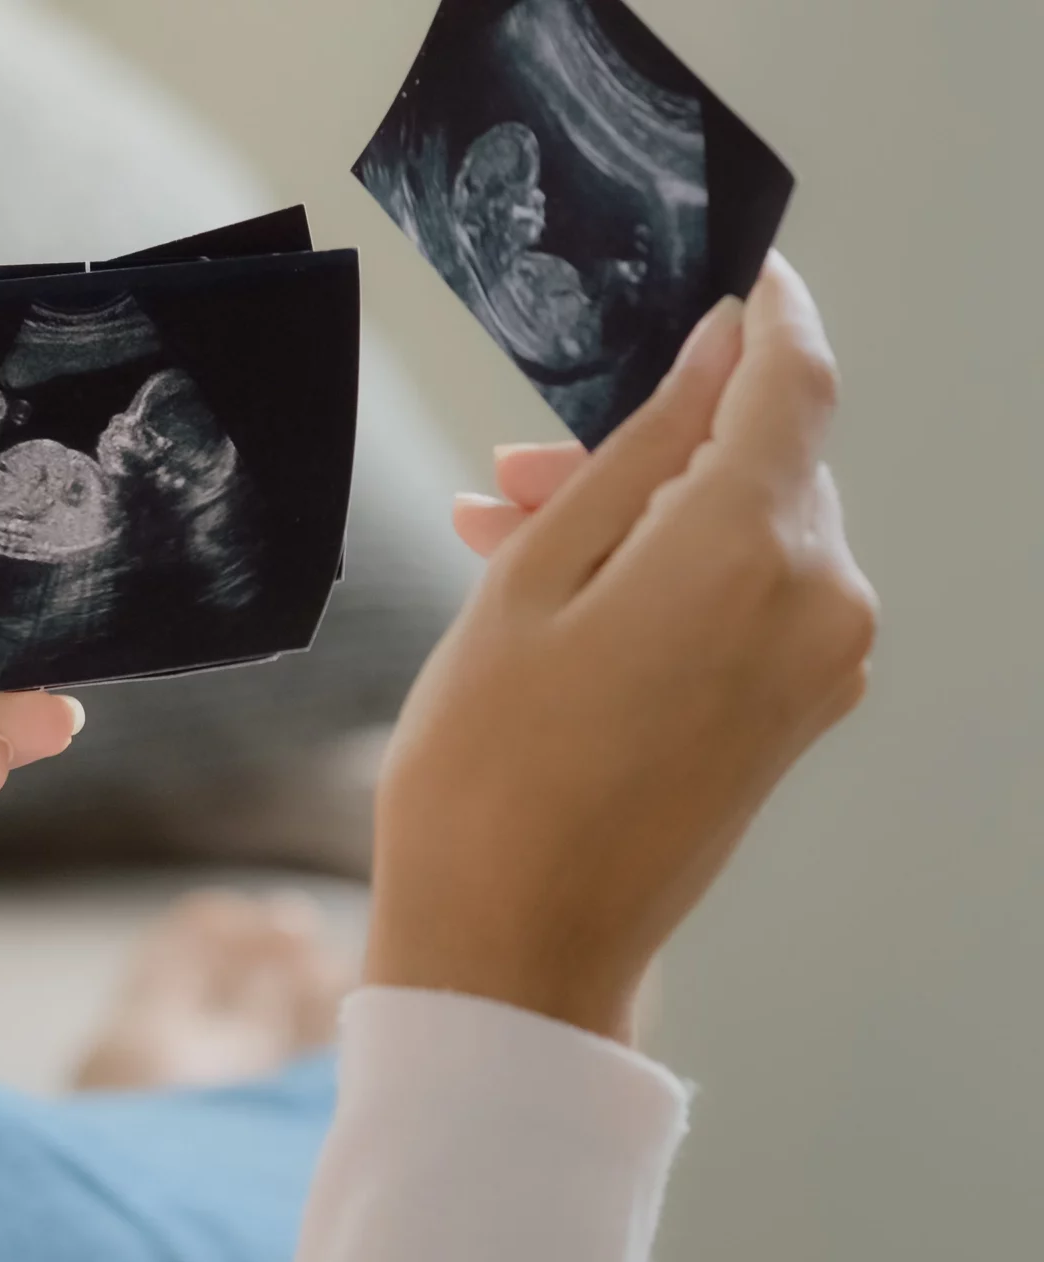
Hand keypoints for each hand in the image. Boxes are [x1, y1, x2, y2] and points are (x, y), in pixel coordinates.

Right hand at [368, 255, 876, 1041]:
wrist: (516, 943)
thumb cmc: (489, 769)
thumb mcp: (529, 583)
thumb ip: (634, 454)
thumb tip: (715, 355)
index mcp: (751, 551)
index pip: (794, 379)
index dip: (768, 313)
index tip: (736, 270)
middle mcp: (818, 601)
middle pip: (759, 461)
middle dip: (648, 445)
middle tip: (510, 475)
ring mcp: (820, 666)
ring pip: (747, 531)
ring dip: (642, 516)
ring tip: (506, 547)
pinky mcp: (798, 713)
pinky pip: (750, 599)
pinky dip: (670, 577)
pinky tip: (560, 600)